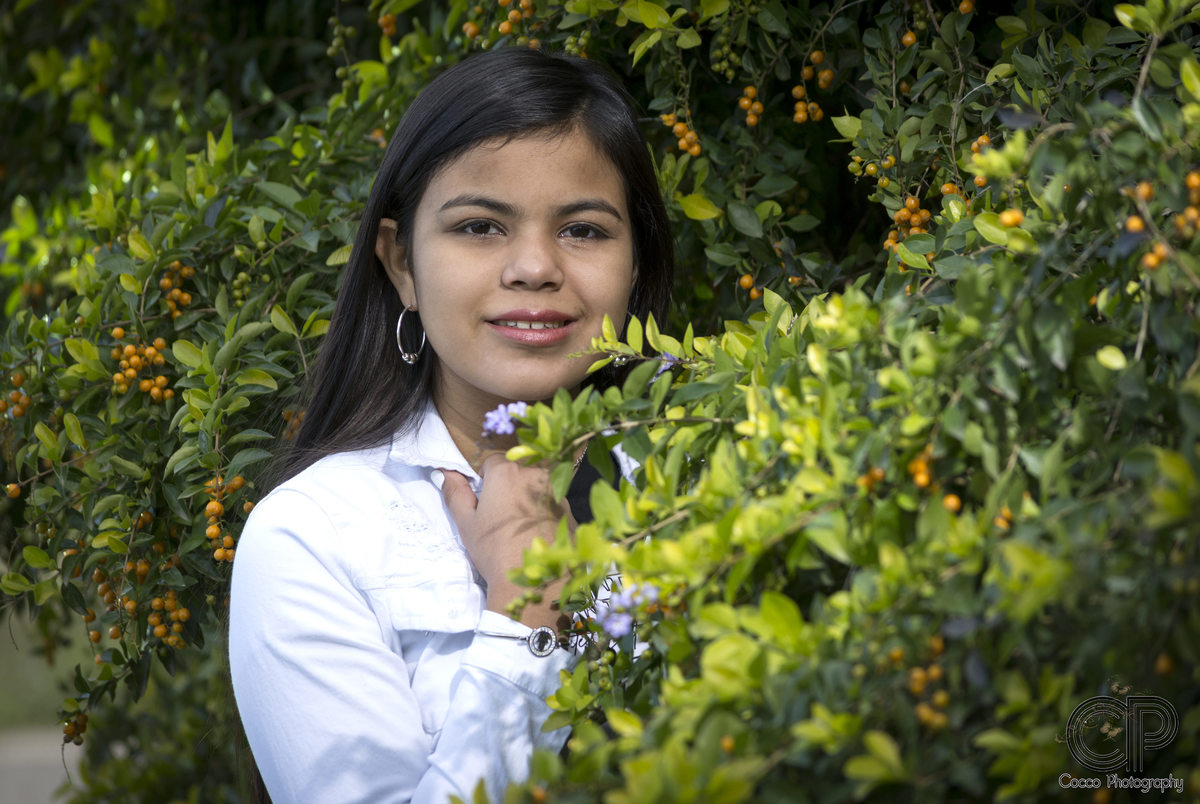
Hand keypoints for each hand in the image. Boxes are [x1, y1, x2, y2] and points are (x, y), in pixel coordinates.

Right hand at [440, 453, 573, 629]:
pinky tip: (537, 535)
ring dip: (528, 498)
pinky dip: (544, 513)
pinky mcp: (570, 510)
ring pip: (537, 487)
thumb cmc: (493, 549)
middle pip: (518, 471)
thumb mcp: (466, 523)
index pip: (492, 462)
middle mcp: (535, 475)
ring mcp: (556, 492)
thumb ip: (455, 493)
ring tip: (520, 528)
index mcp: (507, 472)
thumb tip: (447, 473)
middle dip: (509, 486)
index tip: (485, 501)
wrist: (532, 580)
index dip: (486, 480)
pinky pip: (553, 504)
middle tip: (501, 516)